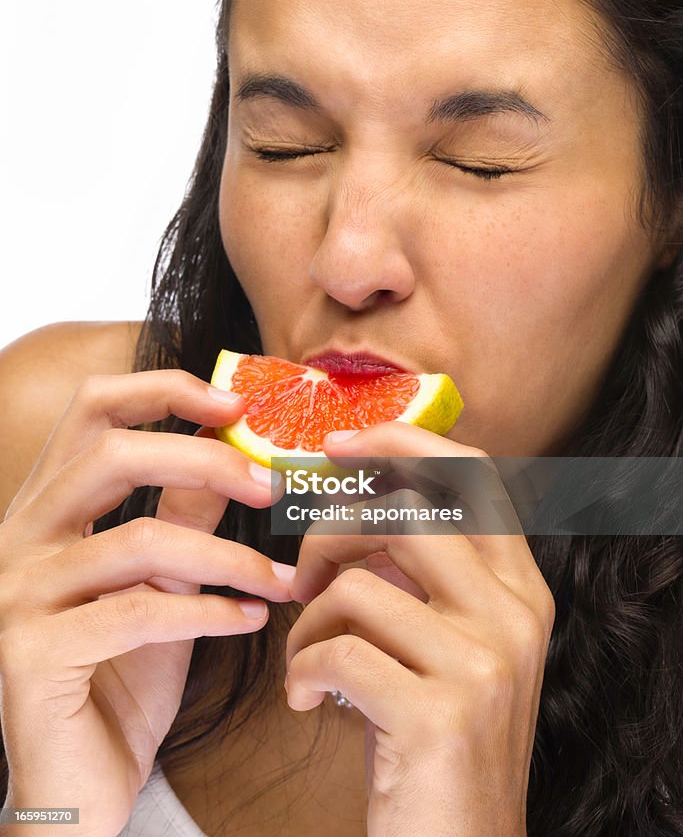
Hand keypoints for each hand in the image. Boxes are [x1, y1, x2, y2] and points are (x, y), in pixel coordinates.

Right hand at [0, 370, 293, 836]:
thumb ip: (187, 514)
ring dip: (227, 555)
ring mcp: (14, 596)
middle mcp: (18, 539)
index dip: (163, 389)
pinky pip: (137, 613)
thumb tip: (236, 451)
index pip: (91, 410)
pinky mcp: (28, 654)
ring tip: (280, 577)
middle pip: (110, 454)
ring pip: (137, 539)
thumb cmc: (118, 677)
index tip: (235, 402)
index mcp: (47, 508)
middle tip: (273, 485)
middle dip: (205, 459)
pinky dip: (208, 612)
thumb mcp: (162, 583)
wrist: (75, 787)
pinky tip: (251, 619)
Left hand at [285, 422, 555, 836]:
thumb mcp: (449, 644)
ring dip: (308, 619)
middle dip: (331, 533)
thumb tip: (356, 499)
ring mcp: (484, 663)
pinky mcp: (440, 714)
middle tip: (302, 579)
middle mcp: (515, 615)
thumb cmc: (433, 739)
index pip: (473, 475)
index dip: (403, 441)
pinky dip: (302, 669)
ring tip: (306, 658)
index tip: (338, 445)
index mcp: (519, 588)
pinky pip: (336, 650)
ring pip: (360, 583)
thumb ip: (424, 574)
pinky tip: (309, 700)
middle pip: (406, 511)